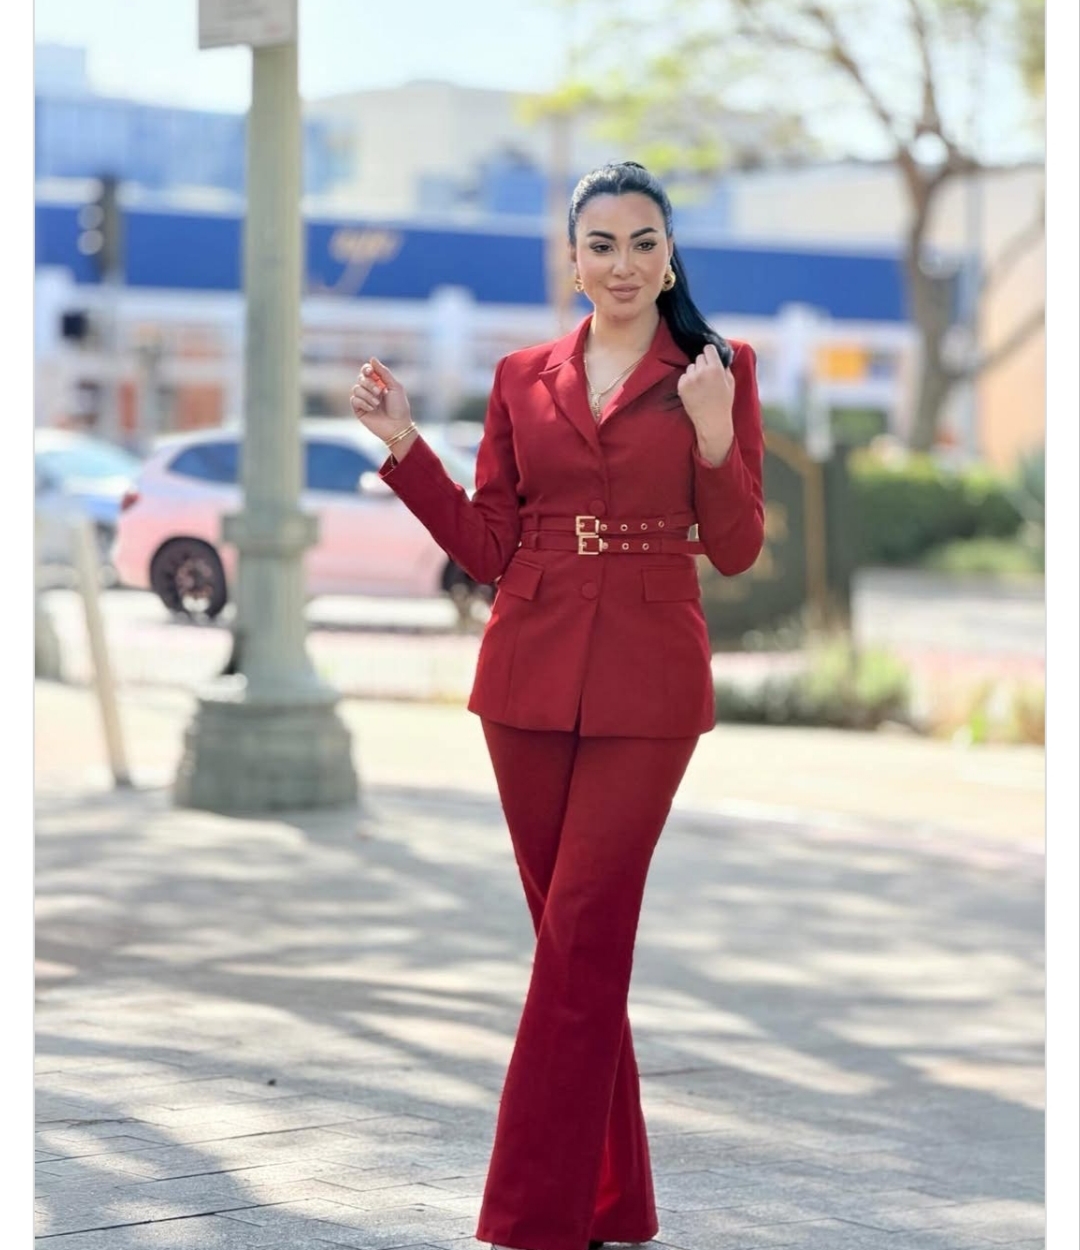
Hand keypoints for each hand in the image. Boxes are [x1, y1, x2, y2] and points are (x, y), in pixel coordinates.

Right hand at [350, 357, 412, 442]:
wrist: (397, 426)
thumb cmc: (399, 407)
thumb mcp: (395, 386)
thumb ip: (383, 372)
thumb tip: (371, 358)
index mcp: (379, 382)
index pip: (367, 370)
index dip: (366, 369)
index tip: (370, 372)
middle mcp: (370, 390)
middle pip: (361, 378)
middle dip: (369, 384)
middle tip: (380, 392)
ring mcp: (363, 399)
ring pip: (356, 388)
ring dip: (367, 395)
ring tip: (377, 403)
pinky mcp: (358, 409)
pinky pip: (354, 400)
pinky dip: (363, 402)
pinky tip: (371, 409)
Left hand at [677, 342, 735, 465]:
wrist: (711, 421)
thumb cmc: (723, 403)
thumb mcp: (730, 383)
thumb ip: (725, 367)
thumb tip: (720, 357)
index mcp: (716, 369)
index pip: (708, 348)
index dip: (710, 352)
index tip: (710, 357)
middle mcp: (701, 372)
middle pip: (699, 357)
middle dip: (704, 364)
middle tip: (708, 375)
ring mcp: (690, 379)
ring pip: (691, 367)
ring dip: (695, 372)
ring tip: (701, 385)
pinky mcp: (681, 386)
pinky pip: (684, 376)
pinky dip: (688, 381)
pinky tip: (694, 391)